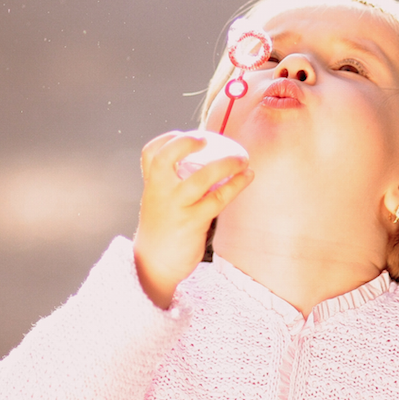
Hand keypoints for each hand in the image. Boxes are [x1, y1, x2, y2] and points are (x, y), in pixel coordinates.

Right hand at [133, 131, 253, 308]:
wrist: (154, 265)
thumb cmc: (163, 230)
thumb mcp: (159, 203)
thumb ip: (174, 185)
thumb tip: (209, 164)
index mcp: (152, 184)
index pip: (150, 153)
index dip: (168, 138)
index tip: (187, 134)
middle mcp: (159, 192)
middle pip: (164, 158)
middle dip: (186, 142)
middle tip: (208, 138)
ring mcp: (175, 207)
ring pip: (200, 178)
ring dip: (225, 164)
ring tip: (243, 159)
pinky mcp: (191, 223)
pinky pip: (217, 199)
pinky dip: (235, 185)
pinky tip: (247, 177)